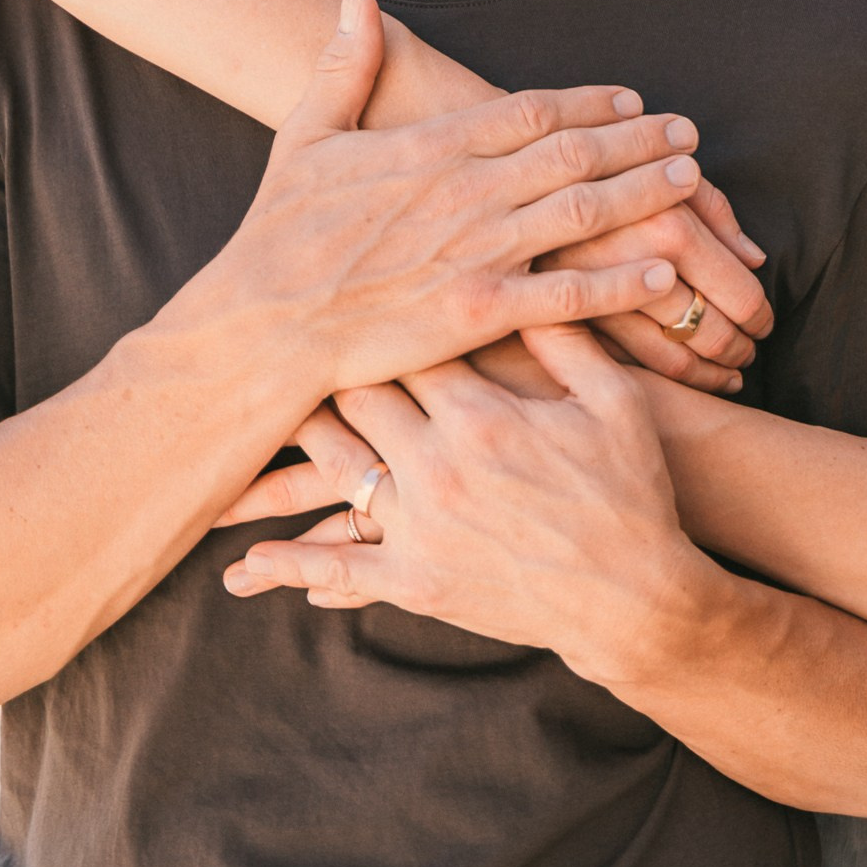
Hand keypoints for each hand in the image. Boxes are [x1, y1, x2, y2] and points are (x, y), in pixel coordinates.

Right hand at [148, 0, 720, 409]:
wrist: (263, 322)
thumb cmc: (280, 233)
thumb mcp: (307, 135)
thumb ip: (343, 65)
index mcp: (432, 148)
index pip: (531, 111)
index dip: (590, 102)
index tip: (631, 100)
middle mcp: (466, 194)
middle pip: (574, 155)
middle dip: (638, 141)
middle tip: (688, 133)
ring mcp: (476, 253)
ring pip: (583, 215)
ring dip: (645, 195)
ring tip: (694, 183)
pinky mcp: (478, 313)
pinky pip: (567, 296)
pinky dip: (620, 283)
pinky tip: (663, 272)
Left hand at [224, 325, 718, 687]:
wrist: (641, 596)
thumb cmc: (631, 491)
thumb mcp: (611, 398)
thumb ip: (562, 334)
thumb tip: (526, 269)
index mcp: (479, 413)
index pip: (402, 349)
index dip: (372, 325)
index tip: (343, 305)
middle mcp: (437, 465)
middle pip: (352, 402)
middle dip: (315, 376)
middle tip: (268, 351)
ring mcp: (422, 527)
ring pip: (333, 475)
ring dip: (277, 468)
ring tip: (226, 457)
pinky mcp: (420, 584)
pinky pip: (343, 573)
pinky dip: (291, 570)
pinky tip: (246, 570)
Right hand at [564, 181, 769, 388]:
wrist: (484, 180)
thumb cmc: (593, 167)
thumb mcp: (660, 173)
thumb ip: (709, 209)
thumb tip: (753, 259)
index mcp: (664, 217)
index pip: (736, 287)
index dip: (757, 310)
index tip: (763, 320)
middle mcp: (631, 259)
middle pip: (707, 325)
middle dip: (737, 344)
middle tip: (749, 349)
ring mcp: (590, 293)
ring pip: (670, 354)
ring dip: (708, 368)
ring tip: (729, 370)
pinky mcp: (554, 320)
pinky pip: (623, 361)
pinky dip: (668, 376)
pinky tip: (691, 377)